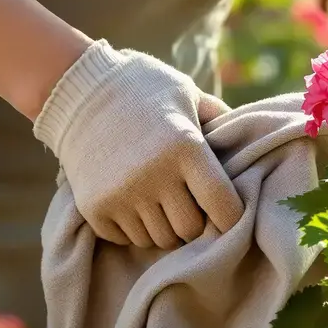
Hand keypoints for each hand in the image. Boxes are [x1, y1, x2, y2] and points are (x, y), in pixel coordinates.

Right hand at [34, 41, 242, 249]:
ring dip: (165, 227)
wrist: (78, 90)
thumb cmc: (143, 88)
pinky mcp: (96, 208)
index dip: (232, 218)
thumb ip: (219, 118)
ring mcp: (123, 195)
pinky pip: (128, 239)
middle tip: (189, 205)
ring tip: (161, 202)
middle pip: (191, 230)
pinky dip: (135, 227)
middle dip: (195, 222)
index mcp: (186, 148)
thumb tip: (250, 140)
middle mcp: (156, 176)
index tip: (226, 212)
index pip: (224, 209)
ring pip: (160, 239)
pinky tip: (133, 202)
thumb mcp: (187, 93)